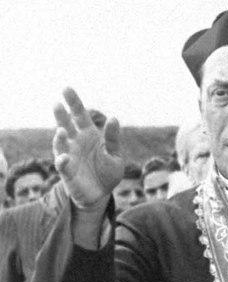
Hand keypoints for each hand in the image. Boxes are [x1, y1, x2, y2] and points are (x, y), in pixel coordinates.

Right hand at [52, 87, 122, 210]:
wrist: (102, 193)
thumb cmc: (108, 171)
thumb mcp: (115, 154)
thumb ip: (113, 138)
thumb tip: (114, 118)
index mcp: (89, 135)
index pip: (79, 115)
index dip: (74, 102)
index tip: (66, 88)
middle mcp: (76, 142)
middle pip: (66, 125)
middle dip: (61, 115)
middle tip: (57, 103)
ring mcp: (69, 155)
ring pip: (60, 144)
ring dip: (60, 138)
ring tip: (61, 131)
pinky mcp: (67, 172)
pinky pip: (62, 165)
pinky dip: (62, 161)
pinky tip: (64, 157)